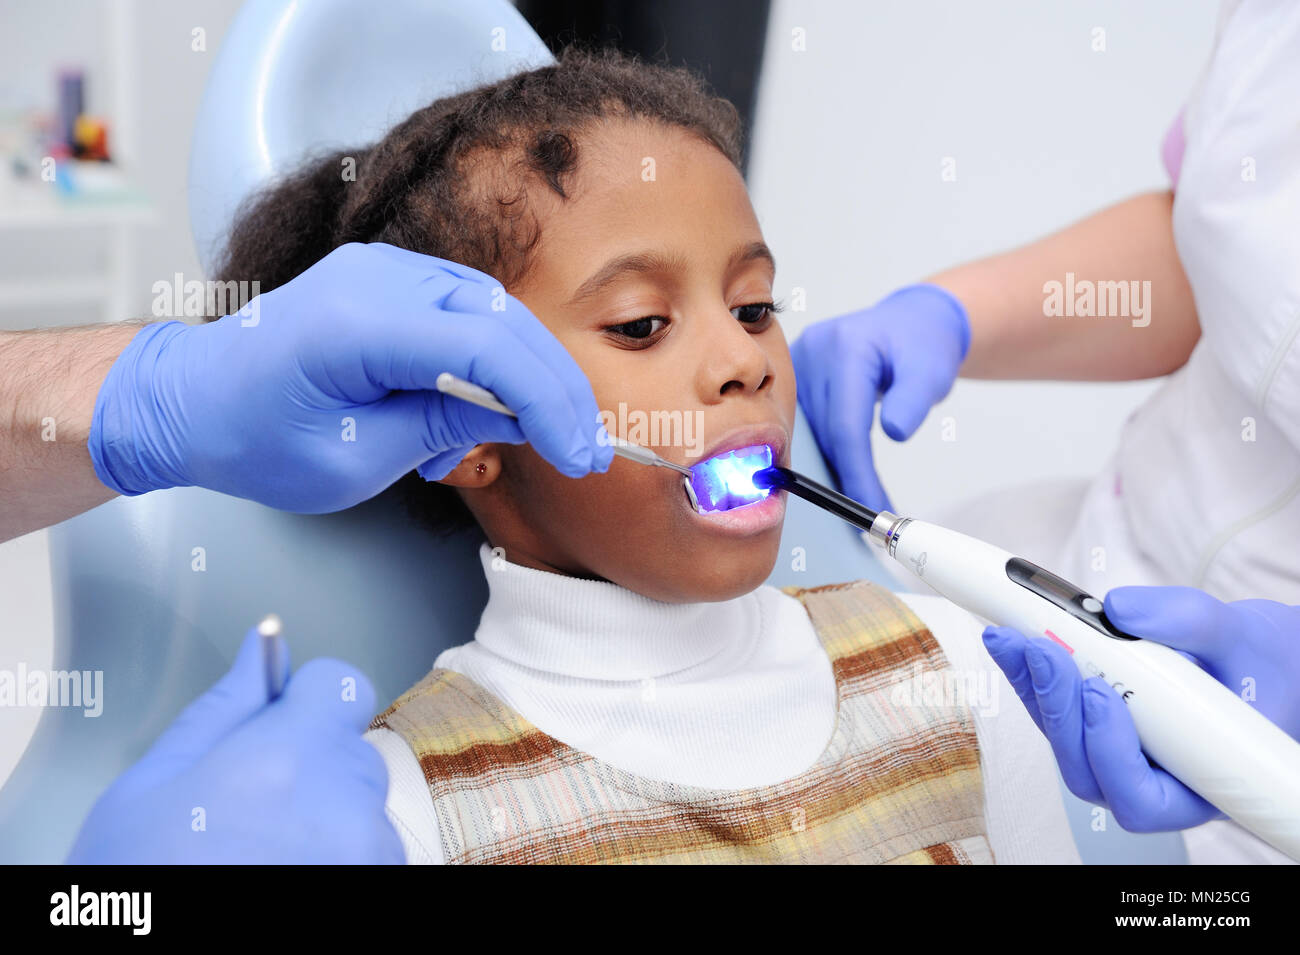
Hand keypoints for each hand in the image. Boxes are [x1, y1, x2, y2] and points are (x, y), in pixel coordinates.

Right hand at [66, 626, 403, 863]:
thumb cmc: (141, 883)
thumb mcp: (153, 787)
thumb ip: (224, 709)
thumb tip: (263, 648)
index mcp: (291, 758)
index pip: (342, 684)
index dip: (303, 700)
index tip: (273, 728)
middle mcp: (349, 803)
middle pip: (349, 749)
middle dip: (306, 765)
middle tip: (242, 813)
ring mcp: (372, 856)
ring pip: (359, 806)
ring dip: (324, 818)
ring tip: (257, 858)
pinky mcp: (382, 887)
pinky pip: (371, 852)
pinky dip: (339, 859)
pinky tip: (283, 879)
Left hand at [88, 242, 612, 511]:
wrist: (191, 398)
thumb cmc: (254, 438)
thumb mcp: (354, 460)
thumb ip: (442, 427)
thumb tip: (518, 414)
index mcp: (355, 325)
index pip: (485, 350)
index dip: (546, 402)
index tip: (580, 454)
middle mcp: (375, 277)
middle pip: (503, 322)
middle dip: (553, 389)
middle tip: (584, 449)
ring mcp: (383, 269)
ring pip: (494, 315)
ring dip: (523, 378)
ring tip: (517, 442)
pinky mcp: (390, 280)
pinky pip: (466, 313)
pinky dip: (489, 362)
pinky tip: (474, 413)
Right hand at [790, 283, 968, 511]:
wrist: (910, 322)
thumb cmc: (922, 345)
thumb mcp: (932, 370)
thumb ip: (914, 400)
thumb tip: (894, 433)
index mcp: (846, 346)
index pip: (845, 423)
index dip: (855, 471)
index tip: (870, 506)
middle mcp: (813, 350)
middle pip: (822, 431)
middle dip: (843, 476)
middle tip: (866, 514)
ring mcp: (798, 360)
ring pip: (808, 432)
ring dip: (830, 466)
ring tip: (856, 495)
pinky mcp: (792, 373)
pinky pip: (802, 422)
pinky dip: (822, 449)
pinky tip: (837, 471)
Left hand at [981, 586, 1299, 832]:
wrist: (1245, 660)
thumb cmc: (1252, 666)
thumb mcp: (1237, 639)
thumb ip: (1189, 622)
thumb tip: (1118, 608)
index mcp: (1196, 785)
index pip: (1142, 800)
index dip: (1111, 756)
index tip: (1103, 695)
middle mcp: (1146, 778)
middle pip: (1084, 770)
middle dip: (1059, 710)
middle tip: (1045, 651)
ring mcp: (1110, 752)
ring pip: (1059, 738)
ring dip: (1033, 687)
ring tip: (1016, 636)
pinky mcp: (1086, 720)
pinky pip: (1049, 706)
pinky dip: (1026, 670)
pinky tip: (1009, 636)